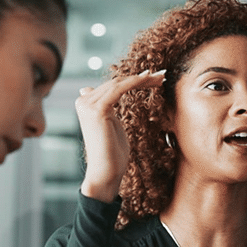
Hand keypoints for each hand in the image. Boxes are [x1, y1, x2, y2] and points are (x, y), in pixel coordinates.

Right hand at [76, 70, 165, 201]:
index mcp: (85, 103)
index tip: (153, 77)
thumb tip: (90, 91)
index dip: (134, 80)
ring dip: (143, 79)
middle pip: (117, 82)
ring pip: (120, 83)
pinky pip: (119, 89)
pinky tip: (149, 81)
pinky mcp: (97, 109)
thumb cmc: (113, 153)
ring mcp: (88, 104)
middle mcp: (83, 101)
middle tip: (162, 75)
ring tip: (161, 78)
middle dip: (142, 78)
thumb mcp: (111, 125)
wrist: (107, 171)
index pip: (113, 85)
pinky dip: (136, 83)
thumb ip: (105, 108)